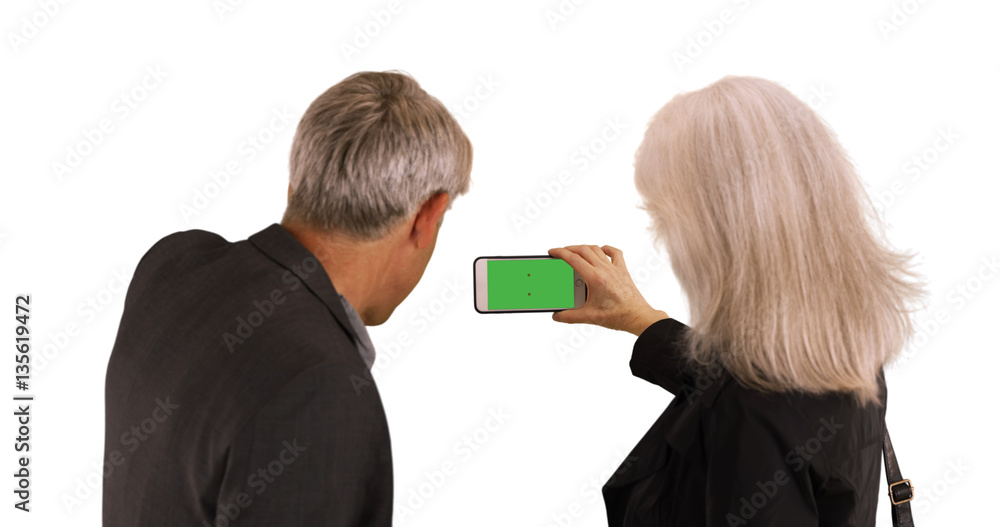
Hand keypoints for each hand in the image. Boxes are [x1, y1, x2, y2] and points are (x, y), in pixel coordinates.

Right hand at [548, 245, 668, 335]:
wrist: (637, 316)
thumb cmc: (617, 316)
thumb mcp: (589, 317)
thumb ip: (570, 317)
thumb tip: (557, 316)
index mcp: (595, 278)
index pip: (573, 259)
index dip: (560, 253)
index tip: (552, 252)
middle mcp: (605, 269)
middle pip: (583, 250)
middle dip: (569, 248)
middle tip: (560, 253)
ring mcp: (615, 268)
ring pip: (596, 249)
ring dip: (584, 248)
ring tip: (576, 252)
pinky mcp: (623, 270)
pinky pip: (615, 253)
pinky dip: (606, 249)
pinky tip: (601, 250)